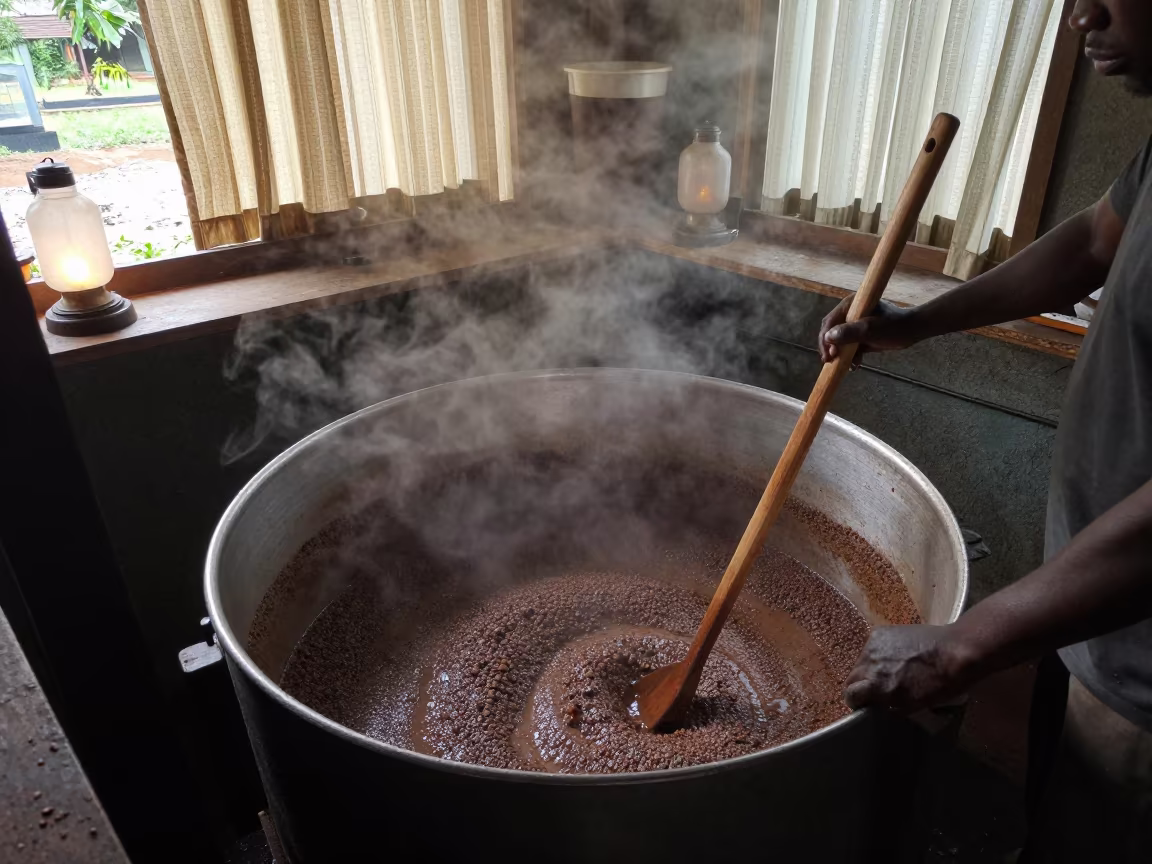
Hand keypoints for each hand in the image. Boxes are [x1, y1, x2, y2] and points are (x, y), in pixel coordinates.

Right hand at [818, 297, 921, 363]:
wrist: (912, 331)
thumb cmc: (893, 326)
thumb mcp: (870, 329)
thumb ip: (850, 332)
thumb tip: (828, 337)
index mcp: (851, 306)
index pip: (830, 322)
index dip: (825, 338)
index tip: (828, 353)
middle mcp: (850, 314)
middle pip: (832, 332)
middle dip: (831, 348)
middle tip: (830, 361)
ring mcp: (855, 325)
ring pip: (840, 341)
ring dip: (840, 354)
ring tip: (844, 366)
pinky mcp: (861, 335)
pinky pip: (850, 347)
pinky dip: (850, 356)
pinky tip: (855, 365)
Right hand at [842, 624, 979, 711]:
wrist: (955, 652)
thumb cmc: (941, 685)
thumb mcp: (913, 705)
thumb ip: (889, 704)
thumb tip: (879, 705)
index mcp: (877, 684)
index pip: (850, 694)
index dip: (857, 701)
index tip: (866, 704)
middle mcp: (869, 663)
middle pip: (852, 677)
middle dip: (862, 685)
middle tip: (878, 688)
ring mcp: (874, 645)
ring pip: (862, 661)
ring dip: (871, 668)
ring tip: (891, 669)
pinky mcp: (881, 632)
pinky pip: (872, 647)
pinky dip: (879, 654)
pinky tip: (897, 654)